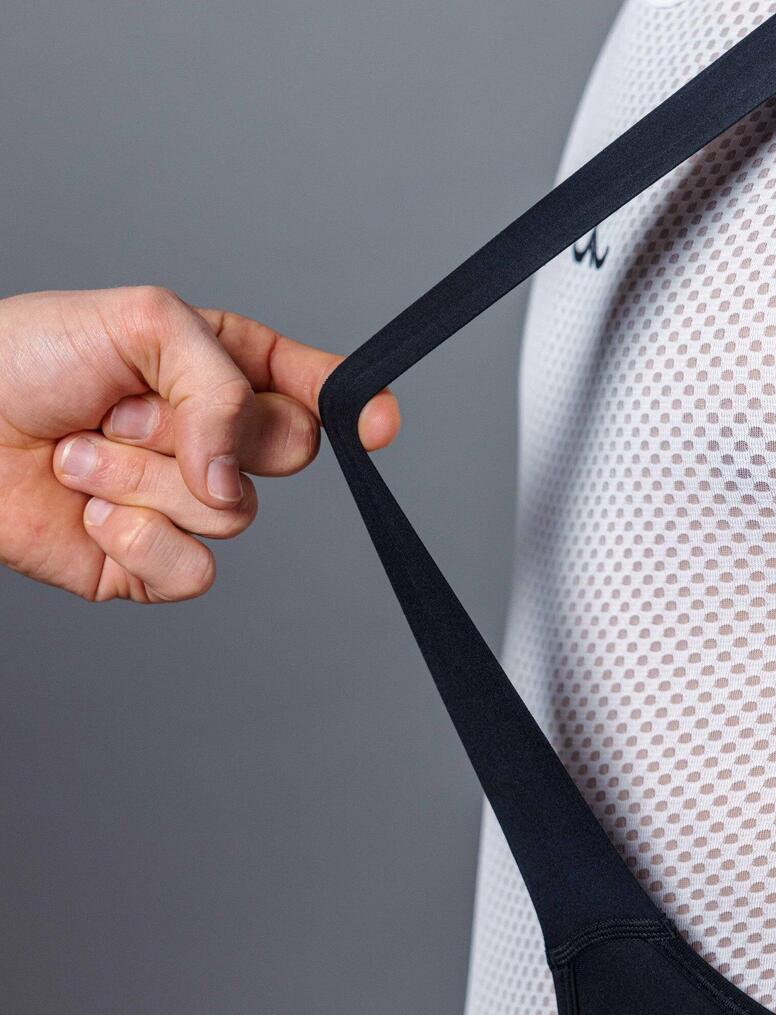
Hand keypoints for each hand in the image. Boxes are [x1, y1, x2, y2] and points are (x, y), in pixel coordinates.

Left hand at [0, 287, 399, 601]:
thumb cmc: (27, 357)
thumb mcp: (146, 324)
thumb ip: (222, 386)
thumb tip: (235, 478)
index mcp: (224, 372)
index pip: (313, 390)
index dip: (356, 406)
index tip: (380, 422)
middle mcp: (215, 440)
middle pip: (291, 452)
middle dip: (206, 430)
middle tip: (132, 411)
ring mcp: (188, 504)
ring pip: (233, 514)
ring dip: (143, 480)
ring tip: (82, 453)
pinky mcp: (153, 562)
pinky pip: (195, 570)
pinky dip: (138, 541)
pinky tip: (90, 515)